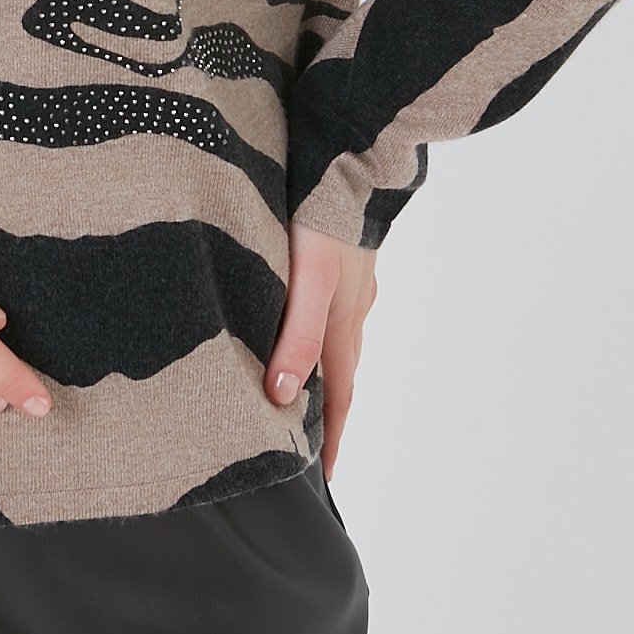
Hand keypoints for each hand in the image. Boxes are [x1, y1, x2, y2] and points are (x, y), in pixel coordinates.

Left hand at [265, 221, 377, 478]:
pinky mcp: (341, 258)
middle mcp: (352, 309)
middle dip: (326, 412)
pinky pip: (329, 307)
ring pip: (334, 339)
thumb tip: (280, 396)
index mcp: (344, 324)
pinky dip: (316, 329)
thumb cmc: (324, 218)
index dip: (329, 438)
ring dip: (320, 369)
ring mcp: (351, 283)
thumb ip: (296, 337)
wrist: (348, 157)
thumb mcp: (310, 281)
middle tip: (308, 445)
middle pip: (339, 373)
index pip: (338, 397)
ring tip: (299, 391)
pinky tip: (300, 319)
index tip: (323, 476)